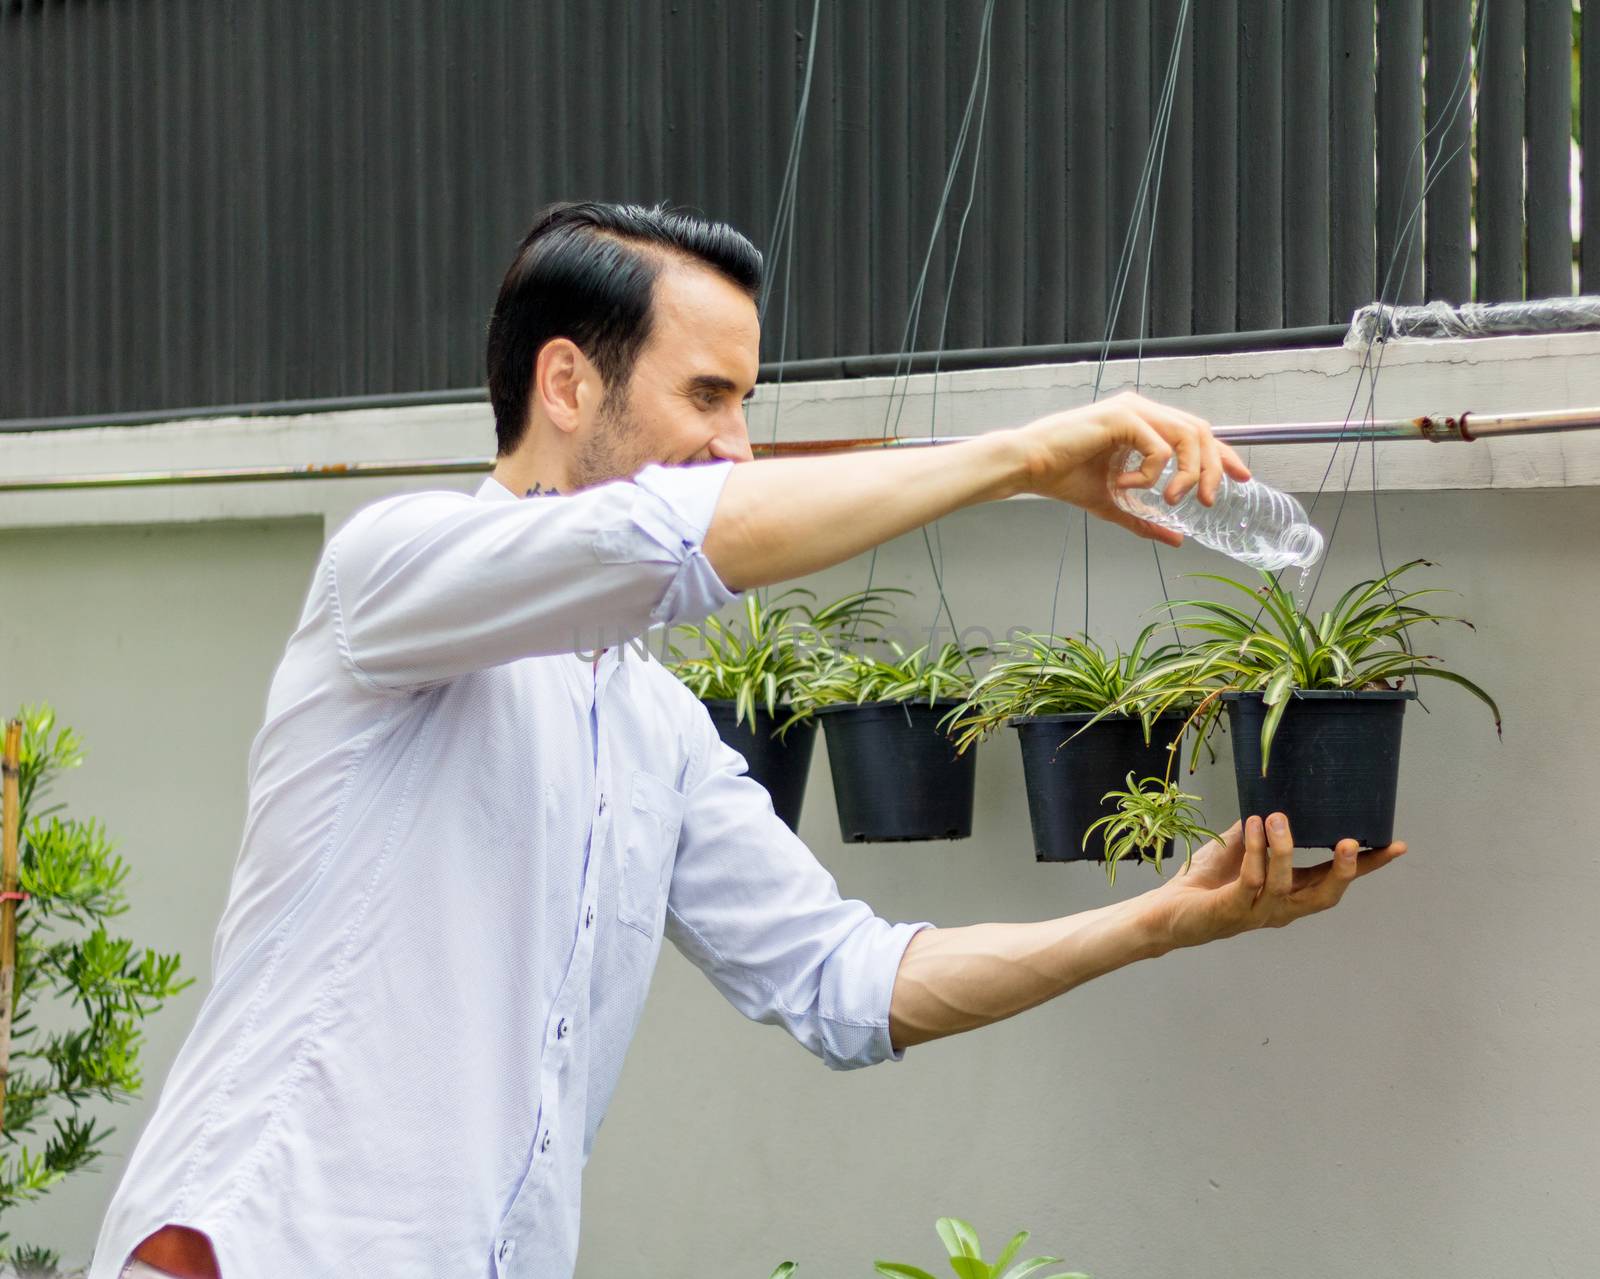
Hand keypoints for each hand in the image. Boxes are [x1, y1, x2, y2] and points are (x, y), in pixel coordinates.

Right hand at [1012, 390, 1250, 544]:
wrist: (1030, 467)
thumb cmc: (1064, 477)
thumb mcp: (1114, 503)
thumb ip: (1145, 518)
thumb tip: (1176, 539)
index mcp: (1142, 423)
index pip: (1196, 433)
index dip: (1222, 455)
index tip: (1240, 477)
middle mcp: (1142, 410)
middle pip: (1200, 431)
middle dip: (1212, 467)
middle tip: (1206, 500)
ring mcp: (1133, 410)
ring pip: (1187, 435)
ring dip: (1187, 472)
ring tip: (1172, 499)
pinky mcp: (1123, 416)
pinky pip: (1158, 447)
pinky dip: (1151, 473)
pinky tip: (1127, 484)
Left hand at [1145, 813, 1406, 949]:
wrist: (1166, 911)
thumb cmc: (1206, 882)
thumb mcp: (1239, 849)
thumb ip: (1261, 832)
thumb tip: (1279, 801)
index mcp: (1290, 894)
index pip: (1334, 881)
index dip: (1365, 866)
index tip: (1395, 845)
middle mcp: (1280, 909)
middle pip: (1324, 896)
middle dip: (1340, 870)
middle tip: (1349, 841)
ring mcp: (1256, 913)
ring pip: (1284, 885)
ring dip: (1284, 848)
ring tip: (1278, 817)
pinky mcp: (1231, 911)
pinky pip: (1251, 881)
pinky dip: (1255, 852)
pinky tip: (1253, 826)